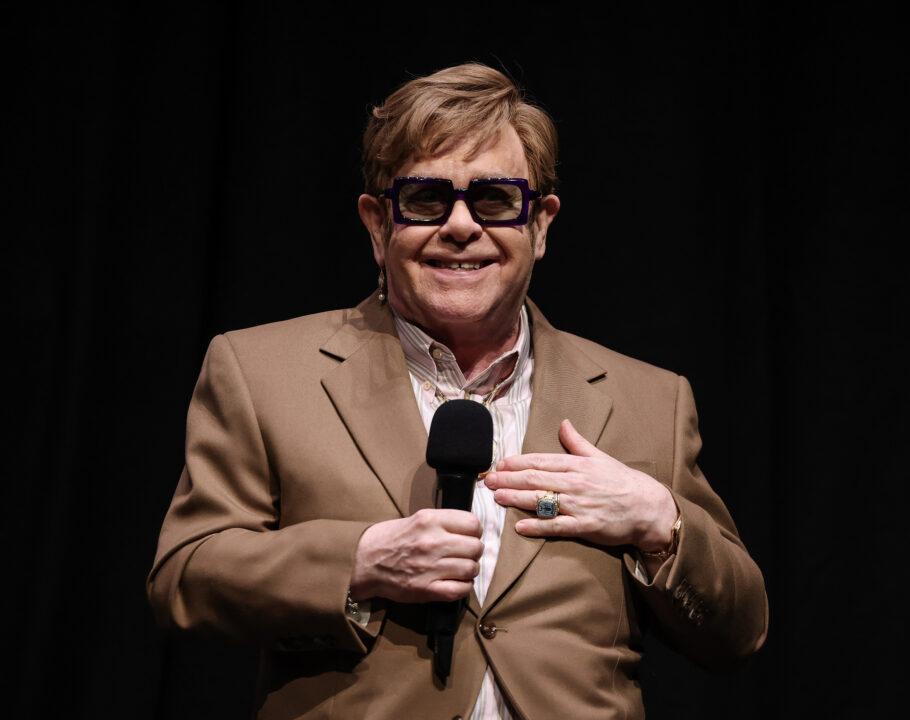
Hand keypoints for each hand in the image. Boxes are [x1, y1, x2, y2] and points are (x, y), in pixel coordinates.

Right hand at [350, 509, 482, 602]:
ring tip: (461, 569)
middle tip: (465, 554)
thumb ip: (442, 523)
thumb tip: (468, 530)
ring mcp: (430, 567)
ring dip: (470, 570)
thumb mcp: (415, 519)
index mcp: (429, 520)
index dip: (475, 531)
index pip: (472, 523)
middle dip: (474, 552)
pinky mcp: (426, 589)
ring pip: (471, 569)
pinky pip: (461, 590)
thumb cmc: (388, 539)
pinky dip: (464, 588)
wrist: (363, 562)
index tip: (470, 536)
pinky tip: (457, 583)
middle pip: (475, 547)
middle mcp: (432, 542)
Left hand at [484, 419, 677, 550]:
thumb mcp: (600, 457)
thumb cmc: (623, 482)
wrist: (649, 507)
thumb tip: (564, 423)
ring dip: (516, 499)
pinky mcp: (585, 526)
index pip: (540, 460)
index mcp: (577, 465)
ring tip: (497, 497)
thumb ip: (577, 442)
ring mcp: (579, 505)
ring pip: (541, 501)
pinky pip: (557, 526)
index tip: (499, 464)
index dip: (517, 462)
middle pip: (535, 479)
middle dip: (508, 479)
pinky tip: (520, 526)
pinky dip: (537, 526)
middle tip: (487, 481)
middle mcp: (575, 483)